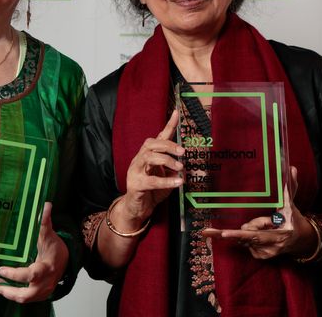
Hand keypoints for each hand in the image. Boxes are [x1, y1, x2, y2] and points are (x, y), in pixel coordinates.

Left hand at [0, 202, 67, 302]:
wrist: (66, 261)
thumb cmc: (56, 249)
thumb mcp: (50, 235)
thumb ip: (45, 222)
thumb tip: (46, 205)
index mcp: (47, 268)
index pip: (31, 274)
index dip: (15, 274)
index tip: (0, 269)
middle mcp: (45, 283)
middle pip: (25, 294)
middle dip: (6, 290)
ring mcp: (42, 291)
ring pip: (23, 298)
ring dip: (6, 293)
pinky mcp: (38, 295)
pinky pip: (23, 298)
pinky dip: (11, 294)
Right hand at [119, 110, 183, 224]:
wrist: (137, 209)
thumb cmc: (152, 192)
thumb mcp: (166, 178)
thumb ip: (174, 171)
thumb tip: (186, 166)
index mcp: (148, 156)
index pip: (158, 137)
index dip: (168, 125)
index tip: (176, 113)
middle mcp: (139, 160)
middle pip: (150, 144)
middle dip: (167, 145)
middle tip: (182, 152)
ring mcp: (135, 171)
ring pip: (148, 157)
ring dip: (166, 160)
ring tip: (180, 167)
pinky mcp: (135, 185)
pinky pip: (151, 180)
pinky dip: (166, 180)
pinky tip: (178, 182)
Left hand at [219, 167, 315, 259]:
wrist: (302, 241)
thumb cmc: (294, 219)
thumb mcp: (291, 204)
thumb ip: (289, 187)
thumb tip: (291, 168)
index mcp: (280, 232)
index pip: (257, 231)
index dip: (242, 232)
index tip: (227, 233)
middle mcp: (272, 245)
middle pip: (246, 237)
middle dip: (228, 234)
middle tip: (208, 232)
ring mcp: (266, 253)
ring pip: (245, 237)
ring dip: (248, 230)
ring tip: (264, 225)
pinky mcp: (260, 256)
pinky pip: (246, 243)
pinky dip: (249, 237)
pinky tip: (260, 233)